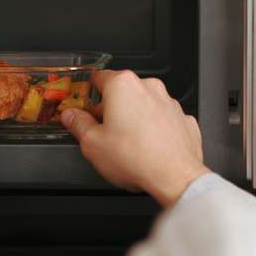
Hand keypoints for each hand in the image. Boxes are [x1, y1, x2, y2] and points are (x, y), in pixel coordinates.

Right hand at [61, 70, 210, 206]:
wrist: (174, 177)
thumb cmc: (137, 158)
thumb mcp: (92, 143)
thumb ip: (78, 125)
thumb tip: (72, 117)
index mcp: (122, 86)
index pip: (99, 78)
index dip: (89, 94)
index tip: (86, 107)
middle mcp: (148, 88)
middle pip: (122, 93)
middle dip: (112, 110)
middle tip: (104, 133)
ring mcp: (169, 102)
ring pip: (143, 106)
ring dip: (134, 119)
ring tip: (127, 145)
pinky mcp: (182, 119)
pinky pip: (161, 120)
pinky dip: (154, 130)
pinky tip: (147, 148)